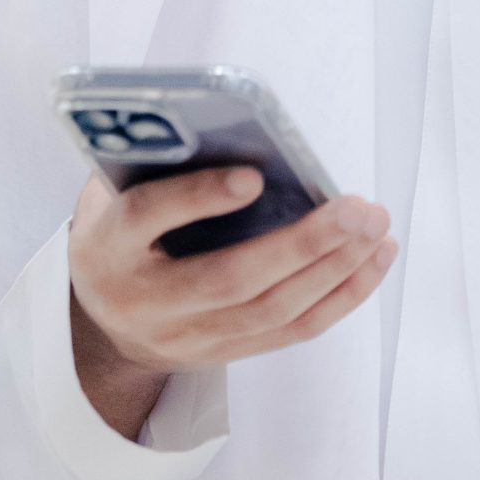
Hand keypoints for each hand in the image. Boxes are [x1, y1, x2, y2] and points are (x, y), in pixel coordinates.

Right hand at [67, 169, 396, 439]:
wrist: (104, 323)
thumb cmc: (121, 232)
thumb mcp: (114, 193)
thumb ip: (156, 163)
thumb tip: (228, 125)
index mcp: (106, 246)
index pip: (146, 218)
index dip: (197, 198)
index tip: (253, 177)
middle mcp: (143, 301)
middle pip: (228, 280)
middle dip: (301, 244)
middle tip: (356, 208)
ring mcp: (185, 338)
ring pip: (271, 311)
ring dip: (334, 269)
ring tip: (375, 228)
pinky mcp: (222, 355)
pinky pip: (291, 331)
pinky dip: (341, 296)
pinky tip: (373, 259)